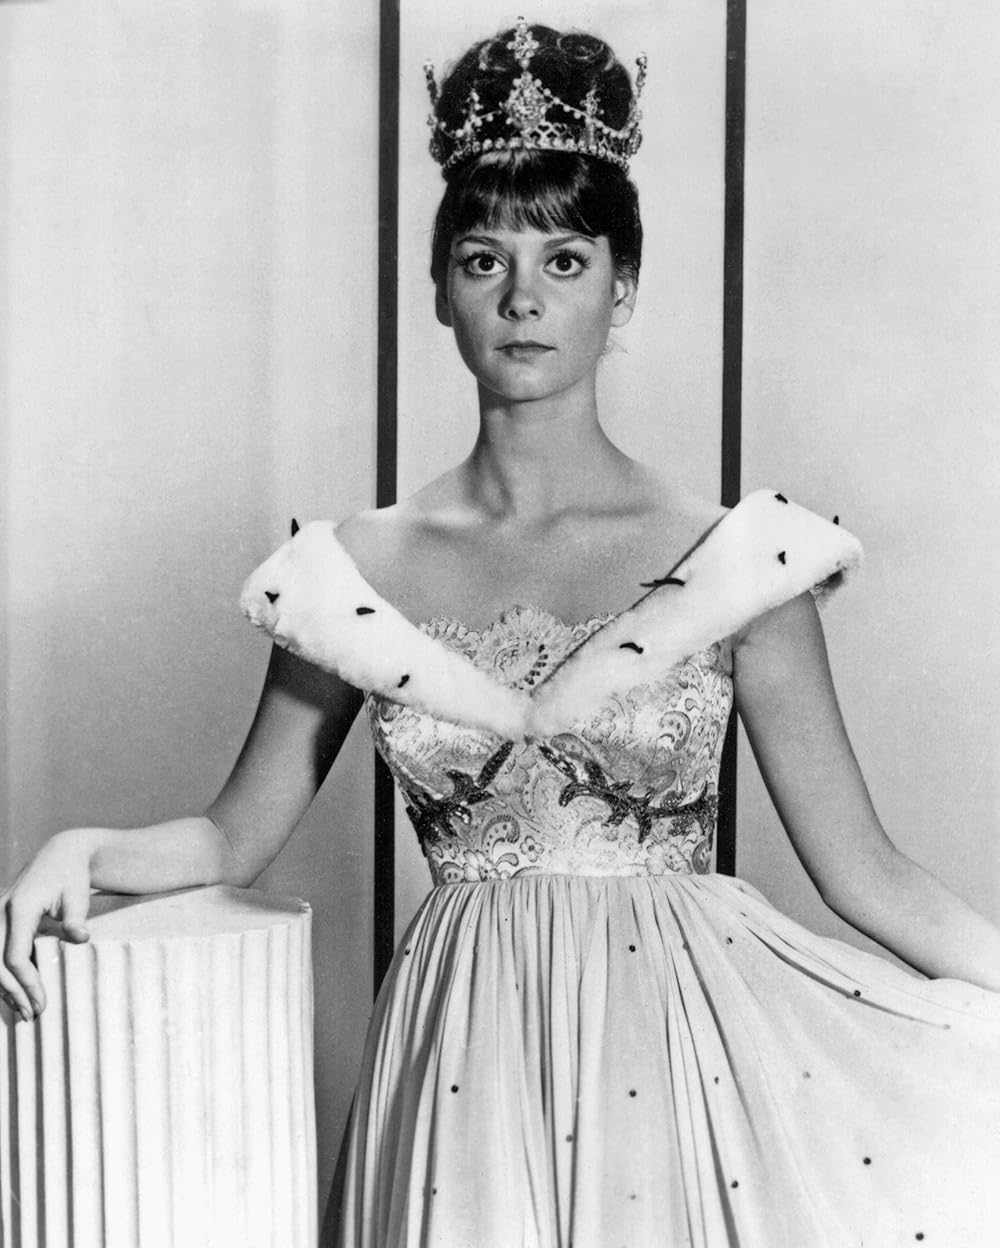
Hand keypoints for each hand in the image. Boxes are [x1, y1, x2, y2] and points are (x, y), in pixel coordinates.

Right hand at [0, 832, 93, 1020]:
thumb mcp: (78, 894)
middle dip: (12, 992)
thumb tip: (82, 938)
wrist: (61, 853)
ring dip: (3, 987)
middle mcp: (1, 912)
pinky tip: (15, 993)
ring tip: (23, 1011)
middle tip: (33, 1014)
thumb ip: (76, 917)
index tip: (42, 1002)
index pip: (14, 956)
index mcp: (20, 907)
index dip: (26, 982)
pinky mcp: (0, 920)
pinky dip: (2, 974)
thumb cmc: (72, 874)